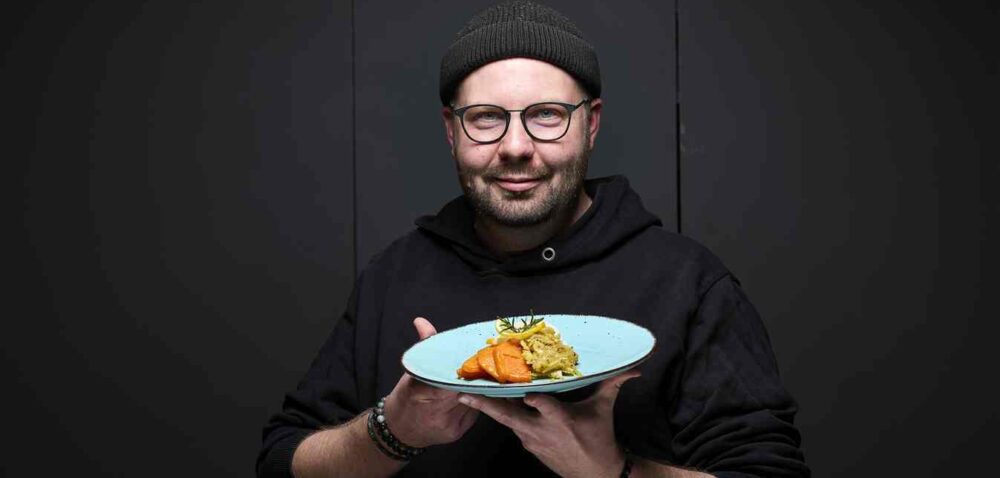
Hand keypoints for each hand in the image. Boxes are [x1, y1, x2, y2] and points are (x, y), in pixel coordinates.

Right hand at [382, 317, 478, 447]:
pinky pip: (474, 412)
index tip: (475, 357)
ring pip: (473, 401)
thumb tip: (421, 321)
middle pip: (465, 389)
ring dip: (480, 387)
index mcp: (420, 393)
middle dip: (475, 376)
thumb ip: (424, 347)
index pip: (449, 379)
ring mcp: (448, 424)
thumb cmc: (406, 398)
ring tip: (489, 373)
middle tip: (488, 361)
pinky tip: (482, 391)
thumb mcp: (412, 372)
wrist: (400, 430)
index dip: (465, 370)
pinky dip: (478, 400)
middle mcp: (435, 412)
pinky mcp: (457, 432)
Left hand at [458, 371, 639, 477]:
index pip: (543, 405)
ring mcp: (531, 440)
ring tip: (466, 393)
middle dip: (486, 405)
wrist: (594, 473)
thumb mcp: (604, 409)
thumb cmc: (599, 437)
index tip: (524, 391)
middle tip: (463, 392)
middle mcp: (541, 430)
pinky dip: (499, 415)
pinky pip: (511, 427)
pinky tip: (486, 403)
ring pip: (506, 420)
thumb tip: (635, 369)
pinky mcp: (528, 445)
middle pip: (509, 415)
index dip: (534, 399)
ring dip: (487, 408)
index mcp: (561, 419)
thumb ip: (613, 384)